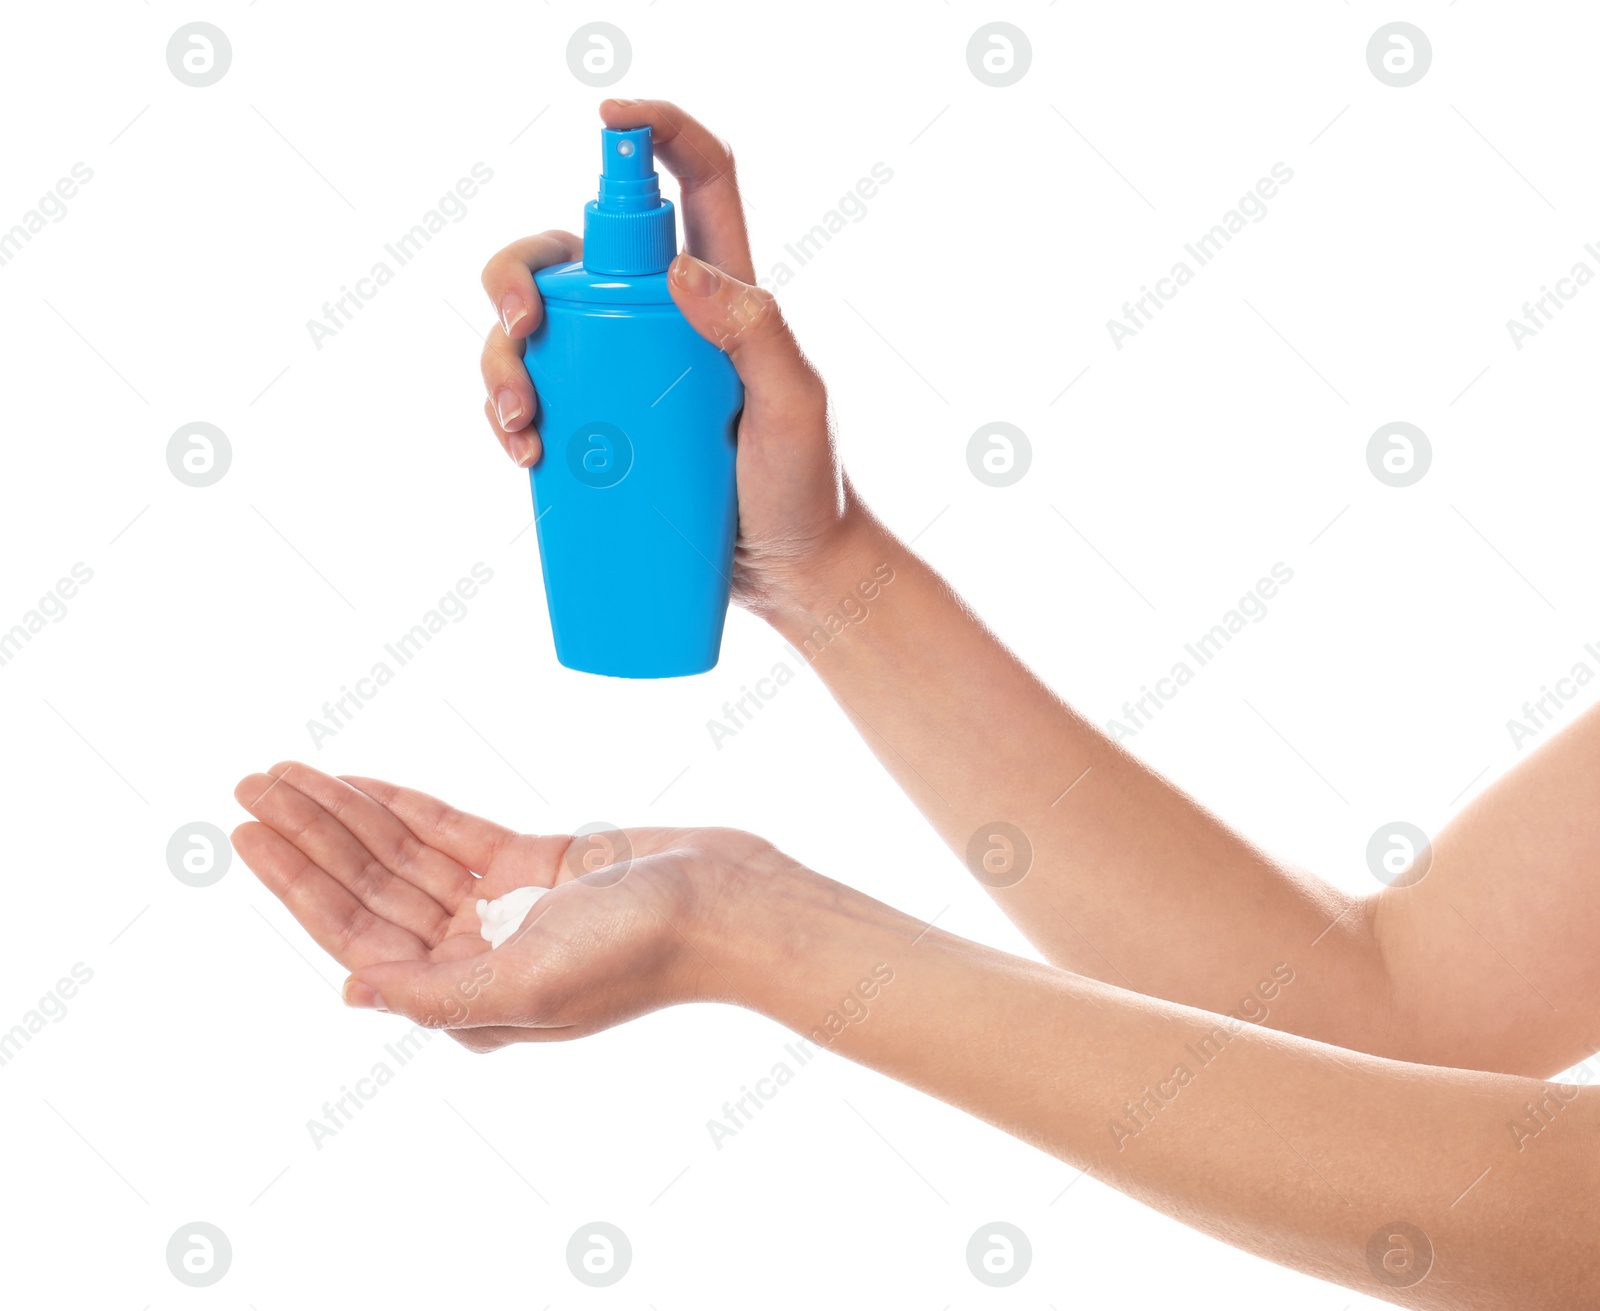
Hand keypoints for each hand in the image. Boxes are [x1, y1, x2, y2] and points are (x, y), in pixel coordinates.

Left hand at [231, 762, 780, 1051]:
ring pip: (405, 854)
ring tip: (292, 773)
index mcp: (466, 995)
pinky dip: (407, 807)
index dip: (299, 881)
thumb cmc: (640, 955)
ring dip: (349, 814)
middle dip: (310, 835)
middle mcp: (476, 953)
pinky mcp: (538, 864)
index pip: (358, 932)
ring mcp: (506, 905)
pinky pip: (454, 833)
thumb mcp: (529, 987)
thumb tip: (349, 990)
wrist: (730, 907)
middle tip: (252, 782)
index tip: (250, 830)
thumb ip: (437, 993)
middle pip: (371, 886)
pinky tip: (364, 784)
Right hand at [479, 98, 864, 620]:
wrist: (793, 579)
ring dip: (501, 360)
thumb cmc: (805, 490)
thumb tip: (682, 271)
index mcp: (723, 291)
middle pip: (566, 253)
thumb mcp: (794, 408)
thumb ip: (757, 333)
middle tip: (521, 329)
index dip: (657, 130)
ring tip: (522, 423)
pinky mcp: (600, 427)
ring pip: (533, 328)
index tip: (608, 116)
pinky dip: (507, 414)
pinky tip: (523, 450)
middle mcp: (661, 319)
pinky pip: (534, 397)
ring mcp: (622, 372)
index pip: (695, 182)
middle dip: (516, 275)